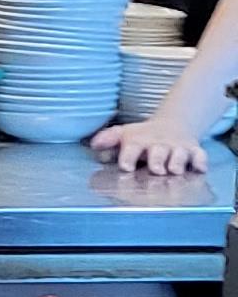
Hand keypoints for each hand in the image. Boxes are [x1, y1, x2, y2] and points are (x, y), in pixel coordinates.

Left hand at [92, 110, 214, 176]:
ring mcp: (177, 147)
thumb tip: (94, 144)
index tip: (125, 167)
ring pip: (180, 154)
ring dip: (177, 162)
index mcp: (139, 141)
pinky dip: (200, 162)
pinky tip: (200, 169)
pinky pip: (200, 155)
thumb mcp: (123, 135)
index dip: (128, 157)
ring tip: (175, 170)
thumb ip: (108, 140)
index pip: (131, 148)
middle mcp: (159, 144)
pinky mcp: (193, 150)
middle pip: (158, 152)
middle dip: (157, 161)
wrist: (172, 126)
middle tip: (156, 170)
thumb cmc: (142, 137)